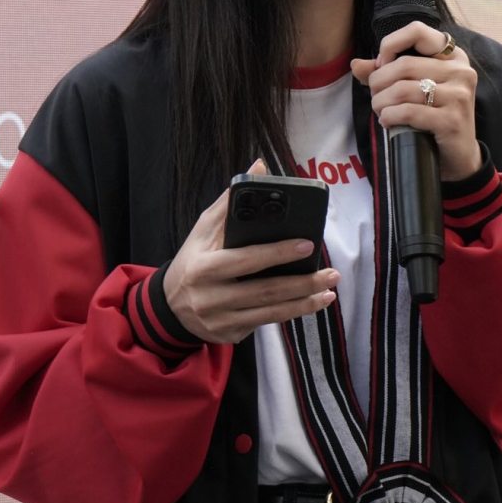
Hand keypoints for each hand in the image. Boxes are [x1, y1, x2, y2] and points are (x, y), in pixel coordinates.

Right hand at [163, 159, 338, 344]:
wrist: (169, 306)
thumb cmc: (194, 259)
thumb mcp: (203, 229)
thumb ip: (231, 201)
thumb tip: (259, 166)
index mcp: (204, 267)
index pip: (246, 260)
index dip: (277, 253)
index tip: (307, 244)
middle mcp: (210, 297)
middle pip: (265, 291)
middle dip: (303, 283)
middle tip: (332, 274)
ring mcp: (220, 321)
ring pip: (270, 313)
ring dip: (304, 303)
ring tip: (329, 292)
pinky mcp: (229, 336)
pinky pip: (264, 324)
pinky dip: (289, 314)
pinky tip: (310, 304)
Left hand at [351, 23, 481, 181]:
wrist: (458, 156)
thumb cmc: (433, 116)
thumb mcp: (413, 88)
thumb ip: (385, 73)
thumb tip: (355, 64)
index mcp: (453, 56)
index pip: (417, 31)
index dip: (390, 44)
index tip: (381, 64)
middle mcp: (461, 71)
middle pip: (404, 64)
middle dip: (378, 82)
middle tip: (375, 96)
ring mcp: (459, 96)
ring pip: (402, 89)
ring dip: (380, 102)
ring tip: (380, 110)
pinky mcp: (452, 120)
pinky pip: (408, 112)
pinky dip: (389, 117)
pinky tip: (387, 122)